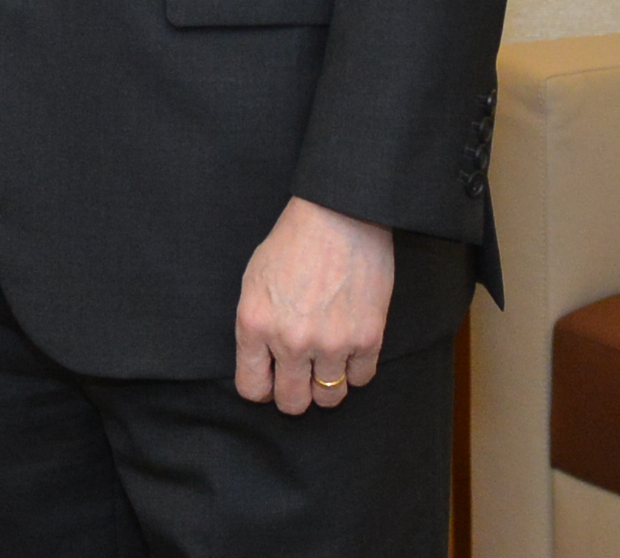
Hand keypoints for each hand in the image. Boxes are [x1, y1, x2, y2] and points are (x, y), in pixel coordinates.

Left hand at [234, 196, 393, 414]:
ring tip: (327, 359)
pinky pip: (360, 379)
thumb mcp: (254, 281)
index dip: (262, 388)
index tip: (271, 379)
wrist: (339, 215)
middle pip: (292, 403)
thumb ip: (256, 326)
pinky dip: (355, 368)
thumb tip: (262, 363)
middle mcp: (290, 341)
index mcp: (255, 324)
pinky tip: (350, 346)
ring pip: (329, 398)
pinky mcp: (367, 339)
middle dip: (295, 394)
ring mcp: (330, 343)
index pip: (252, 388)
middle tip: (302, 376)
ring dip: (327, 384)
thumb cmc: (293, 242)